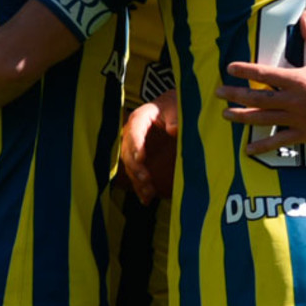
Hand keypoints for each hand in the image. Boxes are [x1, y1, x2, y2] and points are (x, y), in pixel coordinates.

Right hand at [120, 90, 176, 204]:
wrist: (176, 109)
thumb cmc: (176, 105)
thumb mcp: (178, 106)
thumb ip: (175, 116)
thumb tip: (172, 129)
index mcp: (141, 117)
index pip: (134, 130)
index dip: (136, 144)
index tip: (141, 157)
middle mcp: (134, 132)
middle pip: (128, 150)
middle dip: (135, 166)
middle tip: (145, 178)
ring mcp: (136, 147)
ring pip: (130, 165)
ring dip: (137, 180)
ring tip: (149, 192)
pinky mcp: (141, 158)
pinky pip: (136, 173)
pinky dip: (140, 187)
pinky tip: (146, 199)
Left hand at [217, 13, 305, 154]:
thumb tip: (305, 14)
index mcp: (298, 80)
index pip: (265, 75)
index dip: (245, 71)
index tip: (230, 68)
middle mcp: (294, 100)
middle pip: (257, 98)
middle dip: (235, 94)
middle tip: (218, 92)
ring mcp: (297, 119)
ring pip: (263, 118)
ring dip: (242, 116)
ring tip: (225, 114)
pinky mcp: (304, 134)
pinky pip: (279, 141)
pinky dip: (263, 145)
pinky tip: (248, 149)